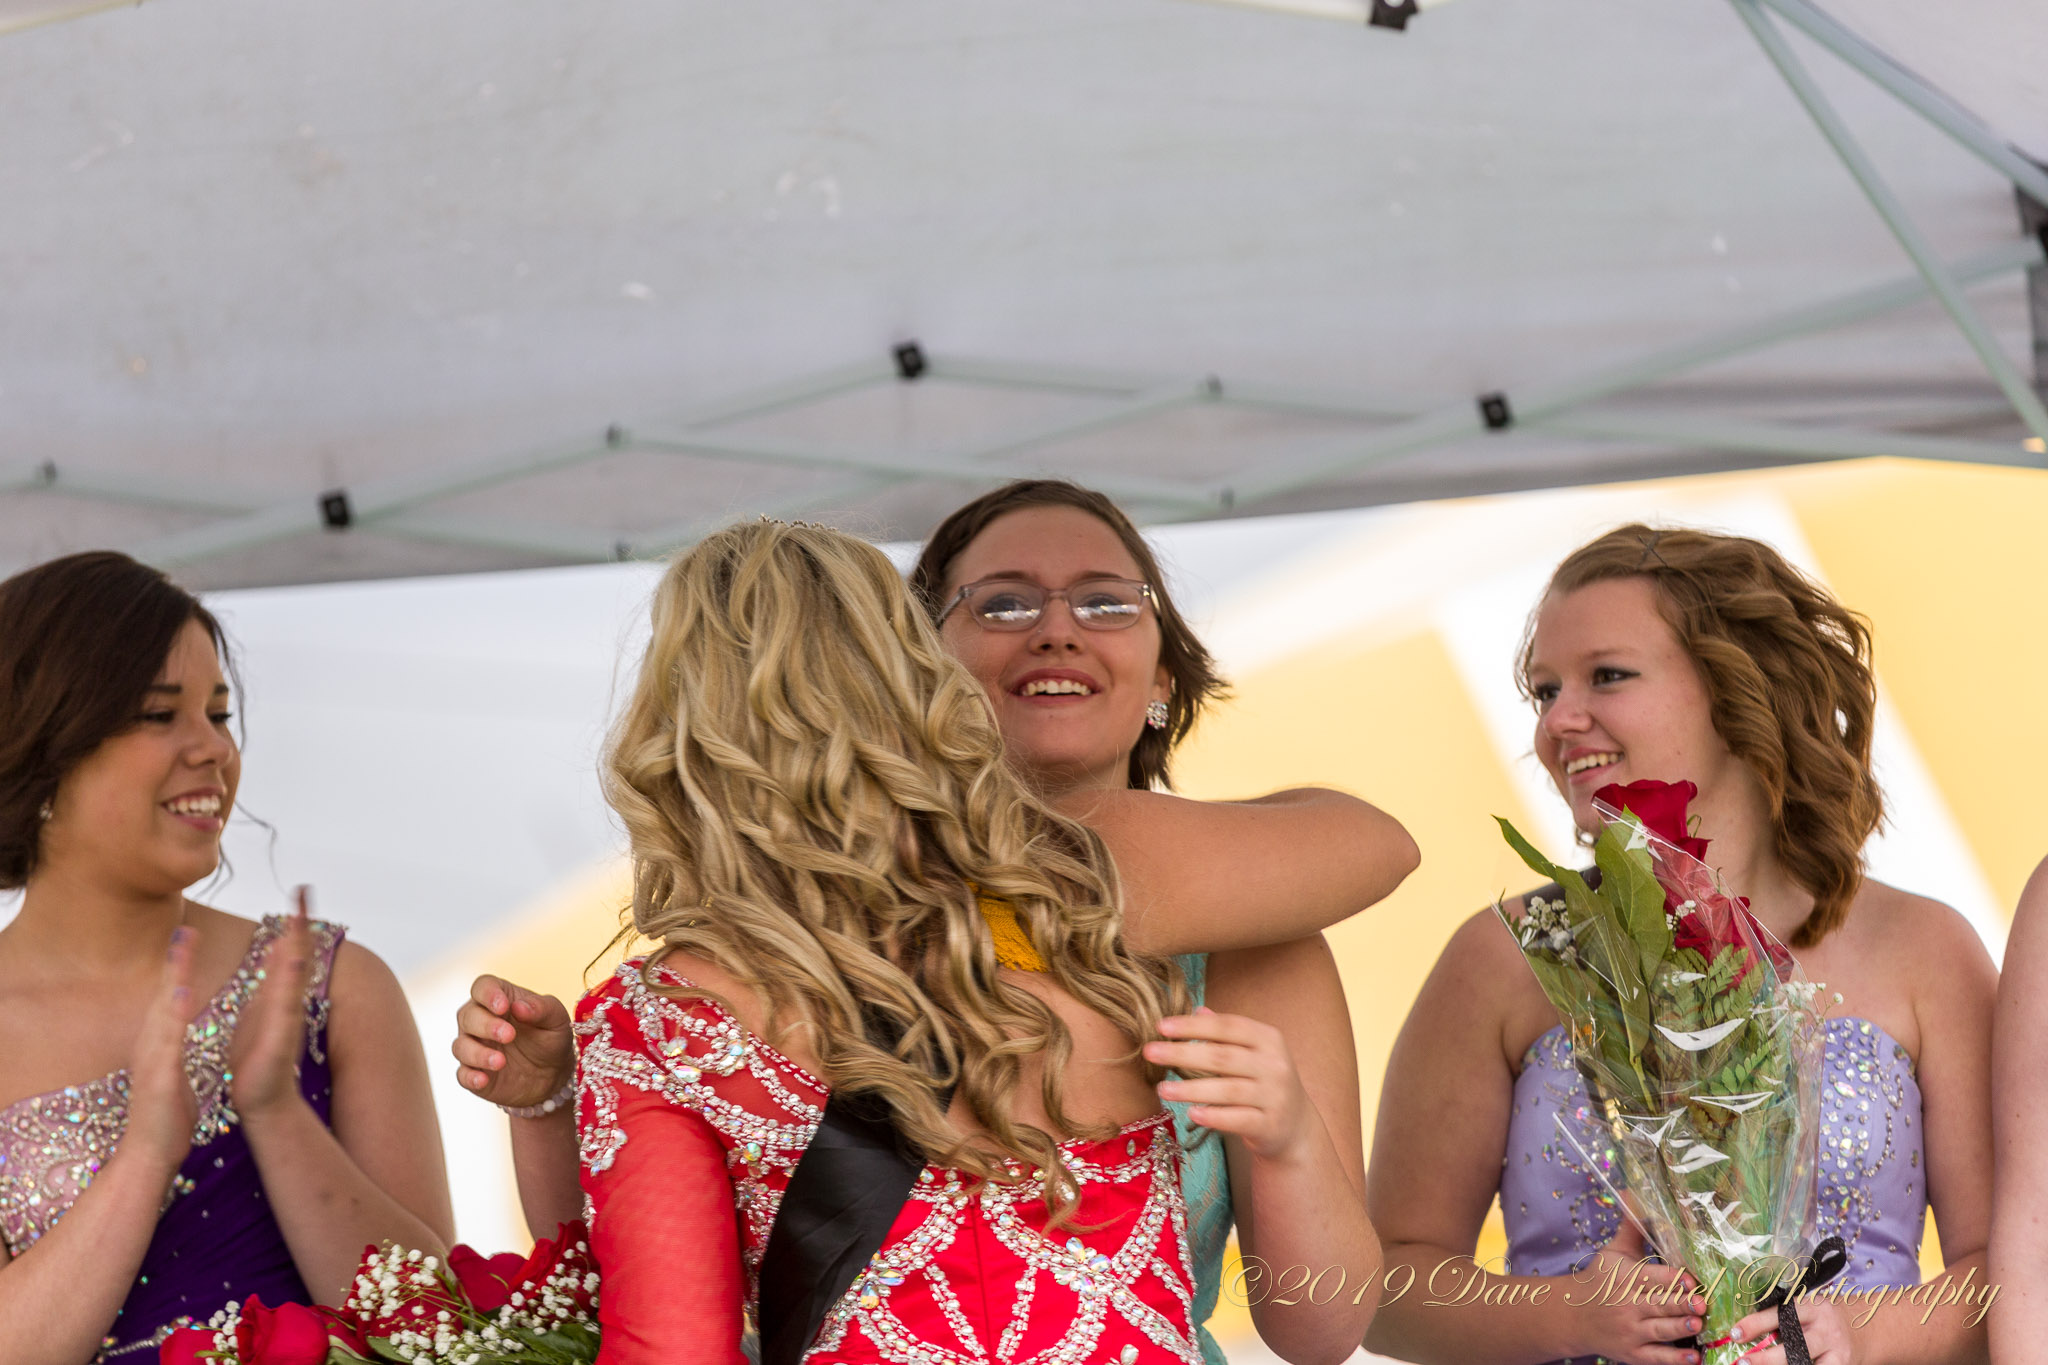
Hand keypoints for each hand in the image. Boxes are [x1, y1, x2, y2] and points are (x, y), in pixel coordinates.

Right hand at [127, 925, 204, 1170]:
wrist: (150, 1155)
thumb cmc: (165, 1115)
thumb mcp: (171, 1070)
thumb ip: (171, 1044)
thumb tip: (174, 1023)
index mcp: (159, 1044)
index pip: (169, 999)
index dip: (178, 968)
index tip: (189, 937)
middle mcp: (151, 1047)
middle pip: (162, 998)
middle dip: (174, 963)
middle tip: (186, 929)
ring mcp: (152, 1062)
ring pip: (162, 1015)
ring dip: (171, 982)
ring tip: (183, 950)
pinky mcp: (157, 1080)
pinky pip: (166, 1045)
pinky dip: (171, 1022)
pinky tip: (180, 1000)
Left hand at [230, 888, 315, 1121]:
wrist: (260, 1098)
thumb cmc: (256, 1059)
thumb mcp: (258, 1012)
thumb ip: (269, 983)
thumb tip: (273, 950)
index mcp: (275, 992)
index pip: (287, 948)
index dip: (294, 920)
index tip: (298, 890)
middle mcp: (286, 1000)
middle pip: (297, 952)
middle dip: (300, 922)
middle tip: (305, 890)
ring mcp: (286, 1016)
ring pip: (295, 973)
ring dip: (299, 945)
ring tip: (301, 916)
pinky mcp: (281, 1037)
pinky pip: (287, 1004)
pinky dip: (291, 981)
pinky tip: (293, 961)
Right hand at [453, 975, 572, 1110]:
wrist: (553, 1074)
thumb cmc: (551, 1037)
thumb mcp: (556, 1019)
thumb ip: (541, 1008)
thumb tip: (519, 1006)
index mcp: (500, 999)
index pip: (482, 987)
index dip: (488, 994)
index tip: (503, 1006)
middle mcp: (480, 1021)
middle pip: (467, 1015)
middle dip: (486, 1025)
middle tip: (509, 1035)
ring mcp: (474, 1047)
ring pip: (461, 1046)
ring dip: (478, 1053)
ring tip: (501, 1061)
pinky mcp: (473, 1073)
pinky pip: (462, 1074)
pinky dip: (470, 1077)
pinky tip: (483, 1080)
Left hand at [1145, 1006, 1314, 1161]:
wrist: (1296, 1126)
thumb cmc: (1264, 1082)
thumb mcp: (1254, 1053)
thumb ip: (1227, 1033)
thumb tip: (1197, 1010)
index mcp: (1269, 1039)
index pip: (1227, 1026)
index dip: (1193, 1025)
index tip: (1161, 1026)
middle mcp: (1275, 1065)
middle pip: (1223, 1056)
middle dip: (1183, 1053)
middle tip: (1150, 1052)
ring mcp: (1275, 1096)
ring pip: (1228, 1089)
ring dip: (1191, 1088)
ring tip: (1162, 1088)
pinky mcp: (1270, 1124)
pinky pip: (1238, 1119)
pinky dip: (1214, 1116)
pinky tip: (1191, 1113)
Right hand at [1559, 1217, 1706, 1364]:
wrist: (1572, 1316)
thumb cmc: (1599, 1279)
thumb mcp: (1613, 1252)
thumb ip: (1631, 1226)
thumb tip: (1633, 1191)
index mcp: (1625, 1278)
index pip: (1651, 1277)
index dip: (1671, 1278)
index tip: (1691, 1279)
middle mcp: (1627, 1305)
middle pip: (1658, 1304)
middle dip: (1681, 1304)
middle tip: (1702, 1303)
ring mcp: (1630, 1331)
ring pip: (1659, 1330)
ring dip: (1680, 1328)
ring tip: (1698, 1324)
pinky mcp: (1633, 1353)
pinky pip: (1656, 1357)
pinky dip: (1674, 1359)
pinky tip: (1693, 1358)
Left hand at [1729, 1298, 1851, 1364]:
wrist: (1869, 1328)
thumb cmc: (1827, 1319)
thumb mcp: (1810, 1311)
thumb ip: (1787, 1320)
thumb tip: (1748, 1335)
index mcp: (1812, 1306)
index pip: (1780, 1314)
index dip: (1755, 1324)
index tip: (1734, 1334)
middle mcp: (1826, 1328)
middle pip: (1794, 1344)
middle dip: (1767, 1358)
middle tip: (1744, 1362)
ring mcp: (1837, 1350)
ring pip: (1805, 1364)